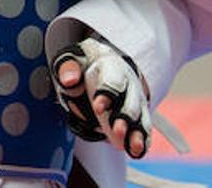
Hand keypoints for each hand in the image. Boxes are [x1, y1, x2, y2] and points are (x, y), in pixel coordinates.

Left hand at [51, 35, 150, 158]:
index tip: (97, 108)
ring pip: (140, 118)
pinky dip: (142, 140)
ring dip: (136, 133)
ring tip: (133, 147)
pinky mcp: (138, 115)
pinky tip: (137, 151)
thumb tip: (69, 81)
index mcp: (113, 67)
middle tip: (118, 131)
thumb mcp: (73, 60)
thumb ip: (69, 69)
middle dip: (124, 118)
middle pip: (130, 102)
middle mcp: (130, 85)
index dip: (106, 95)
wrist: (103, 63)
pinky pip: (142, 128)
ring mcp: (136, 101)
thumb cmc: (84, 64)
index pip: (112, 82)